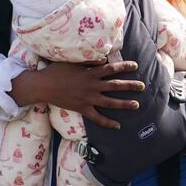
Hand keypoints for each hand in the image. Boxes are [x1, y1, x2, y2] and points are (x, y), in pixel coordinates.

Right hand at [12, 60, 143, 129]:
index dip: (124, 67)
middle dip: (130, 86)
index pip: (111, 68)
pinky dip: (108, 123)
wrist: (43, 86)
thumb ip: (88, 61)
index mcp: (89, 73)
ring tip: (136, 104)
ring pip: (110, 102)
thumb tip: (103, 59)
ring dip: (124, 104)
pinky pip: (97, 118)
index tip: (135, 66)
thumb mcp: (72, 62)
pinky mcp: (82, 109)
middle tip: (142, 86)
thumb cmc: (56, 71)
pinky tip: (118, 126)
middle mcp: (91, 86)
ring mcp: (87, 99)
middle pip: (115, 85)